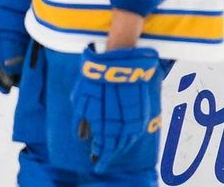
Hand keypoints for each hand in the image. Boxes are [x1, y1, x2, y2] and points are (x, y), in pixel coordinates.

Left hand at [72, 45, 161, 172]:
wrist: (118, 61)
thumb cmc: (95, 79)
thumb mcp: (81, 100)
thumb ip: (81, 120)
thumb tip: (83, 136)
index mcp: (103, 124)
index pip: (103, 147)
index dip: (99, 155)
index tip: (95, 162)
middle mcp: (120, 124)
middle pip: (116, 146)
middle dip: (109, 154)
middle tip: (104, 160)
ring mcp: (134, 118)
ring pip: (128, 140)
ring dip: (120, 147)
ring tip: (114, 150)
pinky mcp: (143, 109)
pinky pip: (136, 130)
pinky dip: (130, 137)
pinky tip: (126, 138)